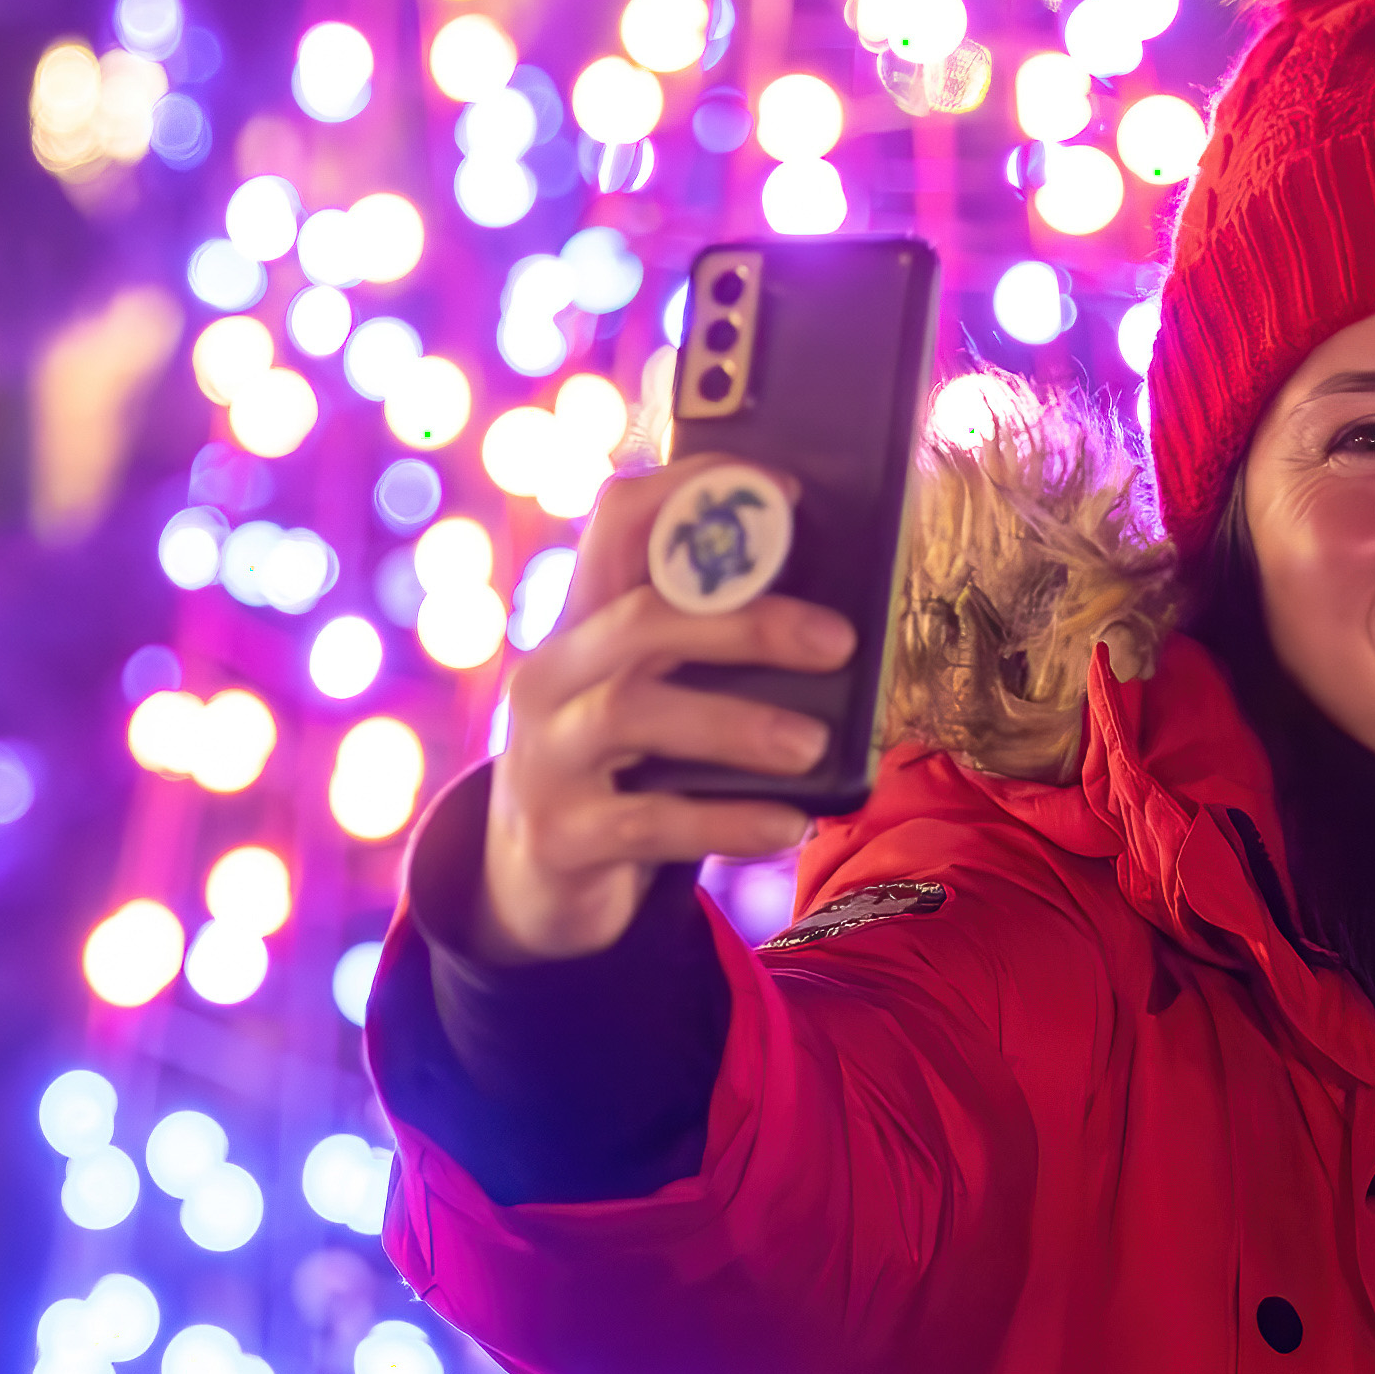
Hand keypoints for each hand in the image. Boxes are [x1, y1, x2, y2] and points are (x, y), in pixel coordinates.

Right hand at [477, 457, 858, 961]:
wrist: (536, 880)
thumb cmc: (626, 768)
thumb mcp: (652, 694)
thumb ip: (708, 653)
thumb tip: (835, 623)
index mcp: (584, 622)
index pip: (619, 522)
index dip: (695, 493)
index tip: (784, 493)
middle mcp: (550, 674)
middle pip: (640, 621)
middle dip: (744, 624)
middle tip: (838, 642)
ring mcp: (543, 756)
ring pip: (633, 714)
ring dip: (735, 724)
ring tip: (814, 744)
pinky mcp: (557, 835)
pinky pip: (647, 821)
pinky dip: (726, 822)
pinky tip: (789, 824)